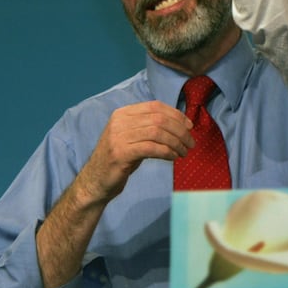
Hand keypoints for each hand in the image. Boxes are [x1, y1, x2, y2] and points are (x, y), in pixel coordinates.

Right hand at [75, 101, 194, 203]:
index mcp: (123, 113)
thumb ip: (151, 126)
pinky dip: (167, 152)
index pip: (155, 106)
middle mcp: (119, 121)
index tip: (190, 126)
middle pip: (159, 119)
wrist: (95, 180)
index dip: (176, 115)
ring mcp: (117, 137)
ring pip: (157, 133)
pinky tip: (173, 157)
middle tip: (191, 143)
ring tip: (184, 152)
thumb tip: (183, 123)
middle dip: (180, 131)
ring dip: (176, 143)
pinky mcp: (120, 153)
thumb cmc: (121, 157)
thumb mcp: (135, 136)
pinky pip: (151, 148)